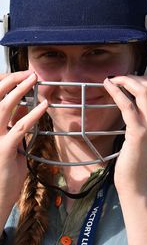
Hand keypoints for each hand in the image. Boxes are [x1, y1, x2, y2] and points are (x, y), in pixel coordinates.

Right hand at [0, 71, 47, 208]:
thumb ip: (16, 126)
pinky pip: (20, 127)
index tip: (20, 75)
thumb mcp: (11, 144)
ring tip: (34, 79)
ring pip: (3, 107)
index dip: (3, 83)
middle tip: (29, 73)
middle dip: (11, 81)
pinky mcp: (3, 149)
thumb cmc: (4, 172)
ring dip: (20, 90)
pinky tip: (45, 105)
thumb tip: (28, 108)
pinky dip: (33, 114)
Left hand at [104, 75, 146, 194]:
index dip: (145, 79)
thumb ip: (145, 120)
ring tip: (113, 79)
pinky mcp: (138, 132)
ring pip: (142, 92)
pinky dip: (116, 92)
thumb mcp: (146, 137)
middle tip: (120, 78)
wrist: (136, 182)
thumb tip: (133, 103)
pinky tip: (107, 86)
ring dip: (126, 81)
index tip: (130, 79)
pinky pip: (127, 105)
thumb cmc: (136, 160)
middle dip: (136, 77)